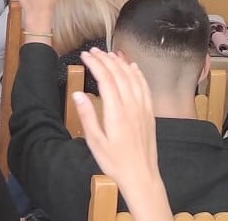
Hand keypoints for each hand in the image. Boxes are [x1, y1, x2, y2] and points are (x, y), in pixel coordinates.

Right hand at [75, 49, 167, 214]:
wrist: (141, 176)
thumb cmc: (115, 162)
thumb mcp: (95, 142)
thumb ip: (87, 116)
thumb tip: (77, 94)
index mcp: (116, 112)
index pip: (105, 79)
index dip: (95, 64)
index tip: (85, 55)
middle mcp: (131, 106)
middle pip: (119, 74)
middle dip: (105, 59)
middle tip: (93, 51)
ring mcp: (143, 108)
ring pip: (133, 77)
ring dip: (121, 63)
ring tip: (109, 54)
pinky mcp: (150, 113)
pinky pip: (145, 87)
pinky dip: (138, 74)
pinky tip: (133, 67)